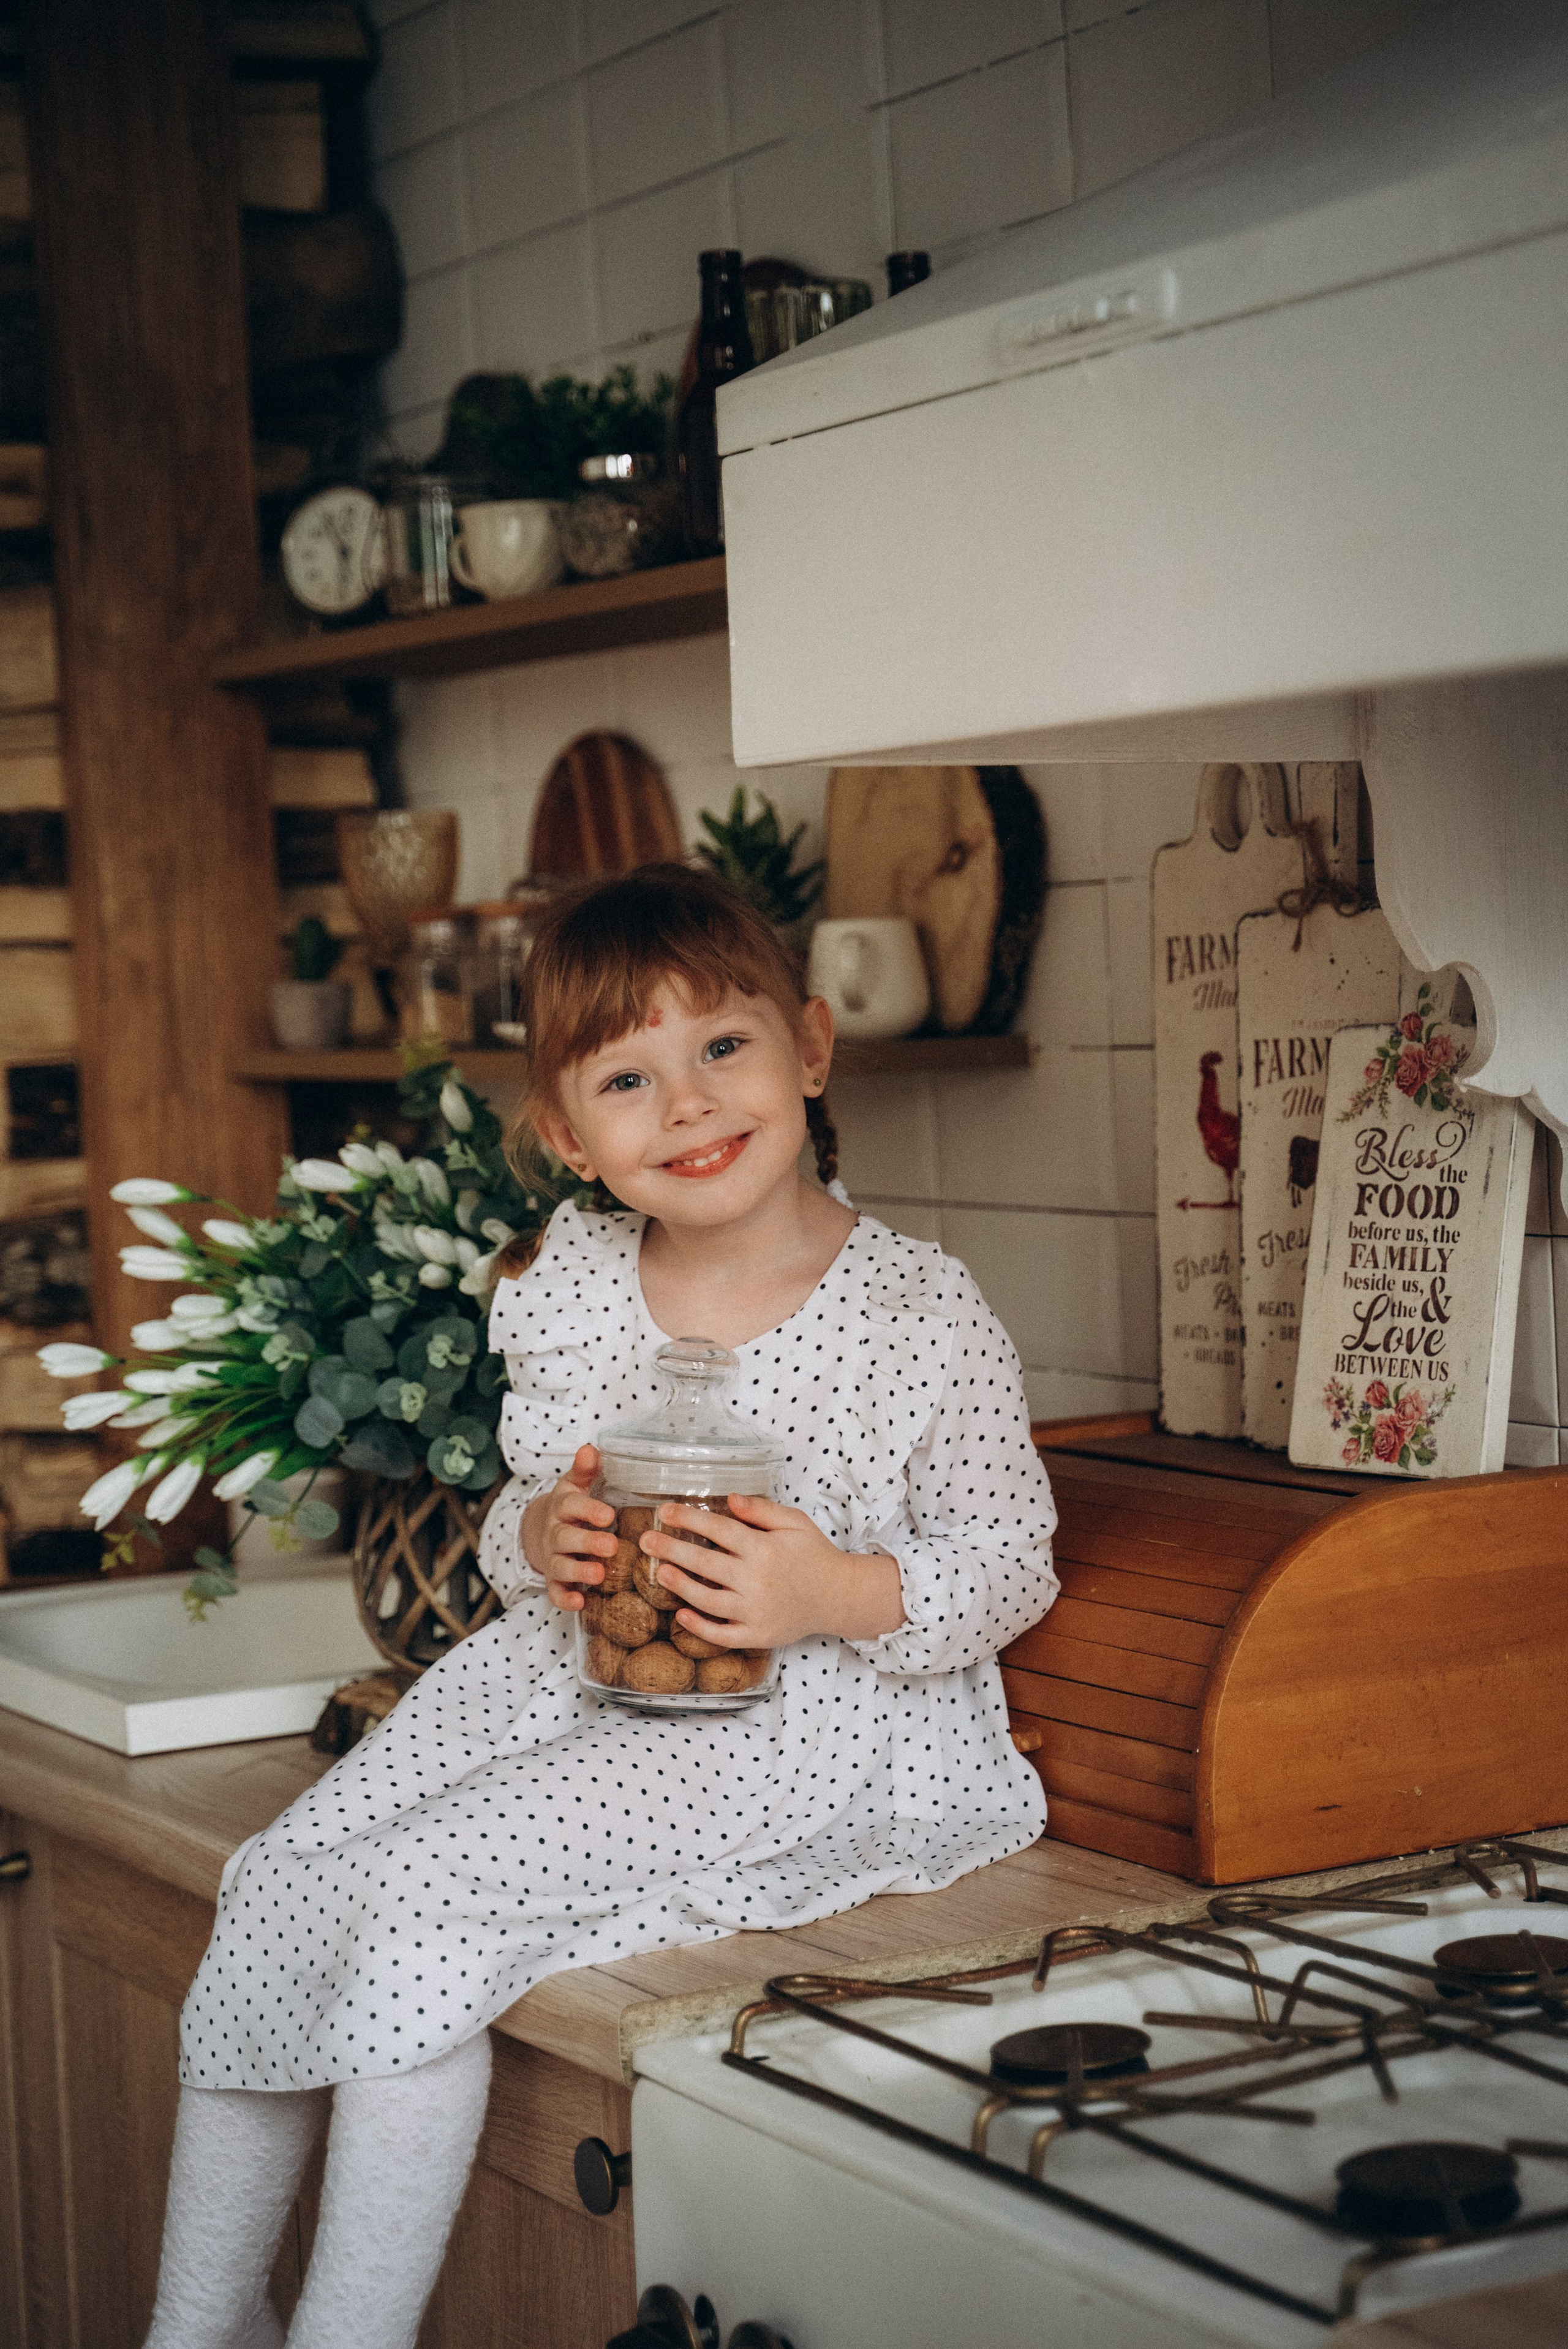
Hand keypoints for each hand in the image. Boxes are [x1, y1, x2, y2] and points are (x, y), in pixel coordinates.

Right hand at [522, 1445, 616, 1611]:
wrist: (537, 1530)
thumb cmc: (569, 1507)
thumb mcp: (574, 1485)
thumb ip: (585, 1469)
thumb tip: (591, 1448)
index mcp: (562, 1507)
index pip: (572, 1506)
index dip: (588, 1511)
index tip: (608, 1515)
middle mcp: (554, 1533)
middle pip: (566, 1538)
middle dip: (587, 1543)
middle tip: (611, 1546)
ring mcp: (552, 1558)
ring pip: (561, 1567)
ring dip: (578, 1572)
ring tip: (599, 1576)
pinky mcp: (553, 1580)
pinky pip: (555, 1593)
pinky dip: (564, 1599)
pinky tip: (579, 1604)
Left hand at [639, 1493, 905, 1650]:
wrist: (840, 1596)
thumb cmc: (815, 1555)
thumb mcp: (795, 1523)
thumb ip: (761, 1510)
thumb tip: (728, 1498)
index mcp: (764, 1549)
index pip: (718, 1529)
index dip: (688, 1519)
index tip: (663, 1511)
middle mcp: (756, 1580)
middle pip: (704, 1562)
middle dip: (671, 1549)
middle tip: (645, 1540)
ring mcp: (755, 1611)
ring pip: (707, 1600)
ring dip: (680, 1586)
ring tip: (660, 1572)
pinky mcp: (758, 1635)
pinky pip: (722, 1635)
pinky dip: (699, 1627)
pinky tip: (681, 1614)